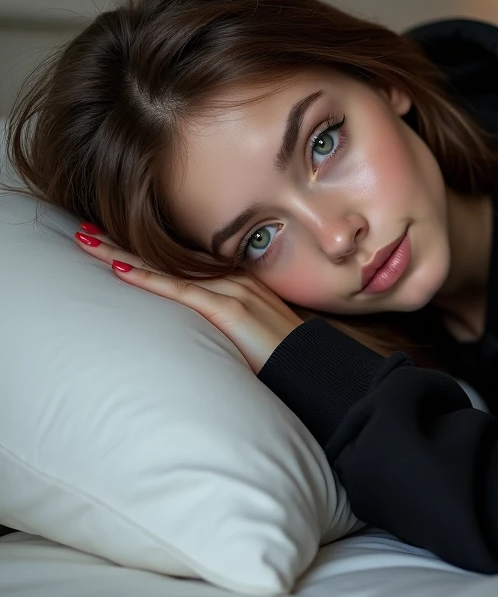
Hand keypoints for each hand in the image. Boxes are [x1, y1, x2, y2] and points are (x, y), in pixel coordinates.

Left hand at [72, 223, 303, 375]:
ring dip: (122, 253)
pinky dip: (147, 279)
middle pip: (167, 256)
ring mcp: (231, 290)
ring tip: (86, 241)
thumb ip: (231, 322)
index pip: (182, 260)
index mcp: (238, 281)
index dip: (146, 249)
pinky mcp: (228, 309)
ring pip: (165, 267)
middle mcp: (232, 277)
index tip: (113, 239)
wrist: (314, 367)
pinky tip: (118, 269)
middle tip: (84, 230)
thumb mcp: (254, 331)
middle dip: (123, 242)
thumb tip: (205, 331)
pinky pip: (178, 291)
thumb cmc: (286, 355)